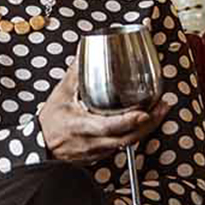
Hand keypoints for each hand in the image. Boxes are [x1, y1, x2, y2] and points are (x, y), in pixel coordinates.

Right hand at [37, 58, 173, 164]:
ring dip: (147, 128)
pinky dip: (137, 133)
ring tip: (160, 110)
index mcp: (81, 126)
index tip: (144, 112)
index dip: (128, 121)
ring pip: (129, 143)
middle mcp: (93, 142)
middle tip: (163, 106)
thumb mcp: (60, 95)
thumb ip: (75, 73)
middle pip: (127, 137)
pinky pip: (124, 146)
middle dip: (149, 122)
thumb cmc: (50, 123)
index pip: (108, 127)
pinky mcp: (102, 155)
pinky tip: (145, 121)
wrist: (40, 147)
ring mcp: (99, 151)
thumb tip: (84, 50)